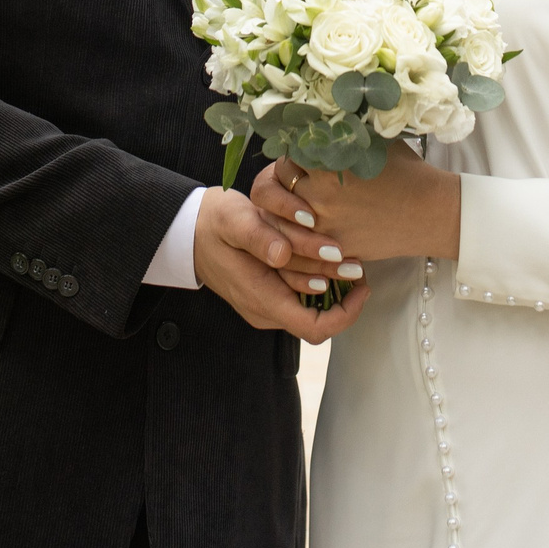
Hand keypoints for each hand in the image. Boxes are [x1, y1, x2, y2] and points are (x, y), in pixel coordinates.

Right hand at [191, 187, 367, 342]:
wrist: (188, 233)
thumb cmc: (213, 223)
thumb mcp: (233, 219)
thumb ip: (258, 237)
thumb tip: (282, 255)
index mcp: (260, 299)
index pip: (314, 328)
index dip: (346, 313)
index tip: (361, 283)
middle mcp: (266, 311)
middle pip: (319, 317)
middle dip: (344, 293)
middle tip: (359, 262)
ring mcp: (266, 306)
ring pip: (312, 307)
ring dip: (333, 284)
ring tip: (347, 256)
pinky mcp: (268, 295)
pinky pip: (301, 297)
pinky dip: (318, 279)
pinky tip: (325, 256)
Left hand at [251, 147, 460, 265]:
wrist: (431, 213)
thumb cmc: (407, 172)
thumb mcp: (374, 141)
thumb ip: (342, 132)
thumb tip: (318, 115)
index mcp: (328, 162)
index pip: (286, 152)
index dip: (289, 150)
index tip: (298, 150)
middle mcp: (320, 194)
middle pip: (275, 182)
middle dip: (283, 178)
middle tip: (296, 174)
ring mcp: (324, 224)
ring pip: (280, 216)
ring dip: (283, 207)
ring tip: (298, 199)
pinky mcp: (332, 248)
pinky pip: (299, 242)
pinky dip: (297, 233)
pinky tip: (306, 224)